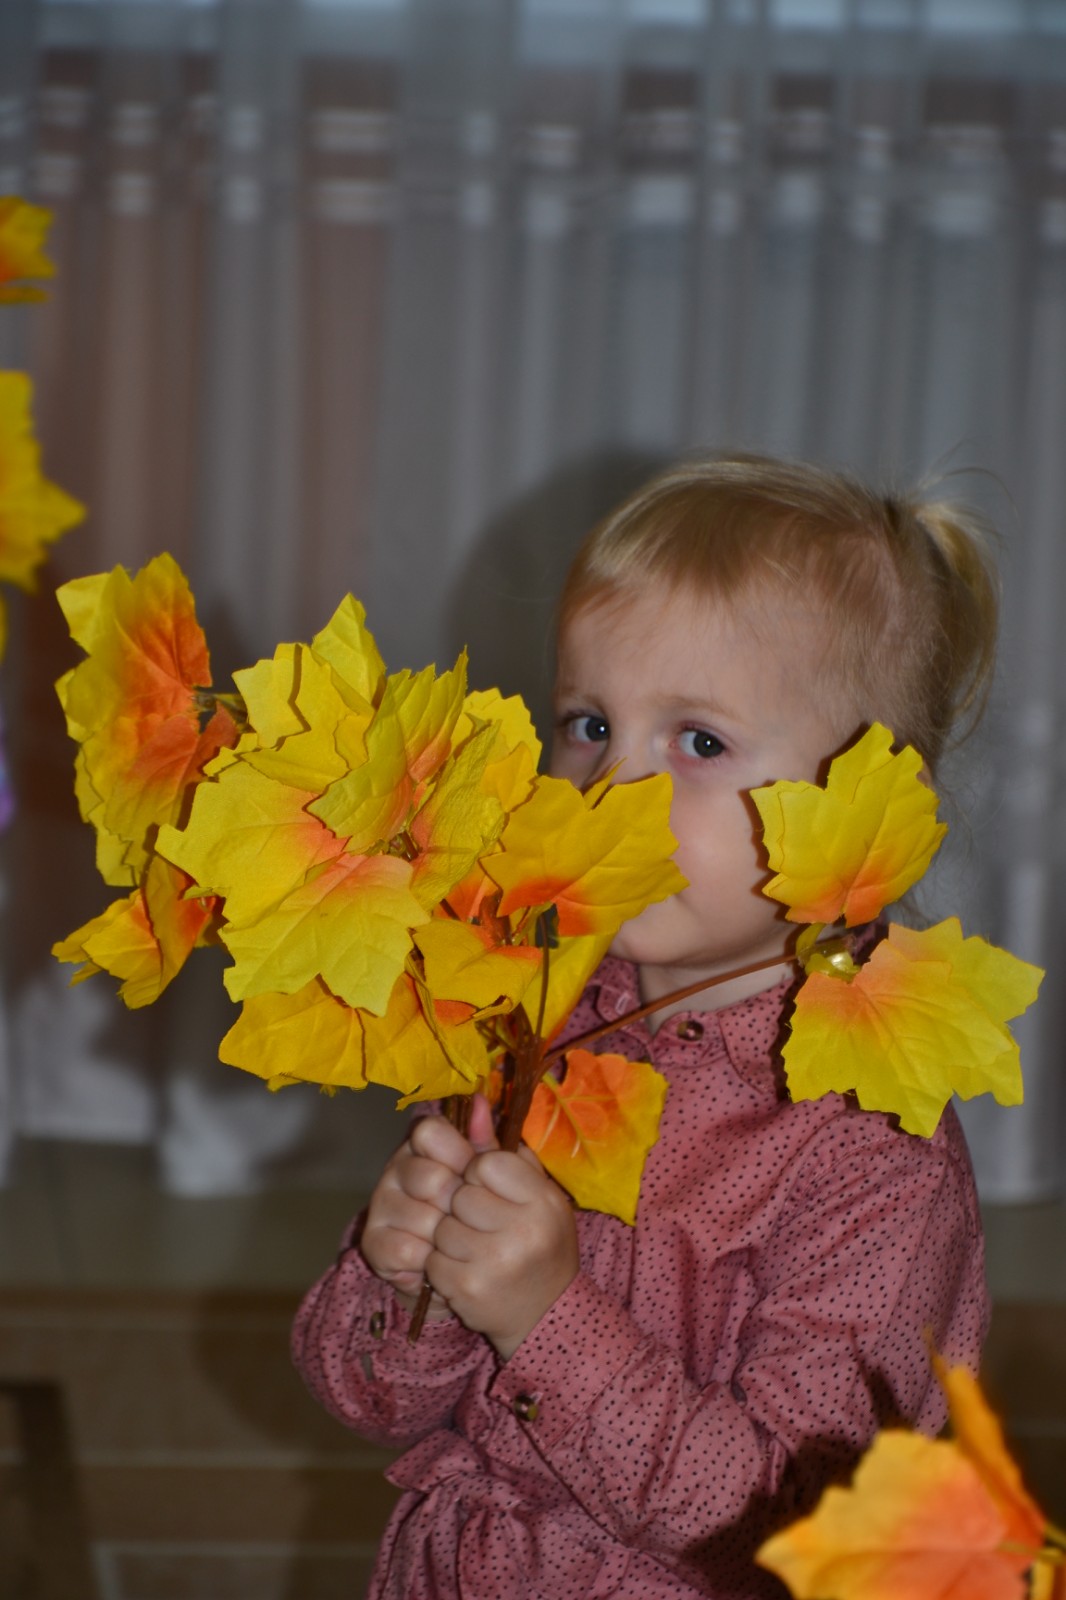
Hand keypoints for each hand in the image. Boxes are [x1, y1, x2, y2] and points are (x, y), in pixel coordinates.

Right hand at [360, 1108, 487, 1316]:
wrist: (462, 1266)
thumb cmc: (476, 1211)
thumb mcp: (488, 1176)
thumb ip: (486, 1142)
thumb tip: (483, 1100)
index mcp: (424, 1144)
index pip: (431, 1131)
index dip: (458, 1154)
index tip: (474, 1175)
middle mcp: (396, 1167)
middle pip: (431, 1178)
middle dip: (458, 1204)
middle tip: (469, 1216)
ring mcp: (381, 1203)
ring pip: (422, 1217)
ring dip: (446, 1237)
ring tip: (455, 1242)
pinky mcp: (372, 1241)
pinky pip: (406, 1248)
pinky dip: (428, 1259)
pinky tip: (436, 1259)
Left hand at [426, 1104, 579, 1360]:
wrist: (547, 1315)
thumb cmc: (539, 1241)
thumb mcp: (533, 1193)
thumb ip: (500, 1148)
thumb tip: (473, 1101)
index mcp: (543, 1200)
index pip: (487, 1163)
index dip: (480, 1175)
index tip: (491, 1192)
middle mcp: (524, 1230)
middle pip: (459, 1195)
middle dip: (461, 1207)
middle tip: (481, 1223)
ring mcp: (495, 1263)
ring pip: (442, 1228)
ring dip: (449, 1237)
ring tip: (473, 1247)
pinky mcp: (469, 1289)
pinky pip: (432, 1261)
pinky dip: (441, 1265)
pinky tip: (465, 1270)